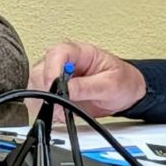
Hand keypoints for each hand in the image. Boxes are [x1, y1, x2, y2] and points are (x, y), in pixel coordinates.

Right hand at [28, 39, 146, 116]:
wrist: (128, 93)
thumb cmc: (122, 81)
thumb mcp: (109, 84)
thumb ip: (87, 87)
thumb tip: (66, 89)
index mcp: (77, 52)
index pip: (56, 54)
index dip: (51, 70)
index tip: (54, 86)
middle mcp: (64, 62)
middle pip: (41, 70)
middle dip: (47, 90)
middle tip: (60, 104)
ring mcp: (57, 77)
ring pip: (36, 86)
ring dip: (46, 101)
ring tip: (64, 111)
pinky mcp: (56, 92)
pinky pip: (41, 99)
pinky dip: (48, 109)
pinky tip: (61, 113)